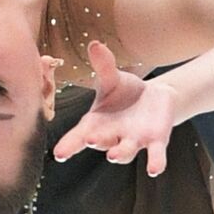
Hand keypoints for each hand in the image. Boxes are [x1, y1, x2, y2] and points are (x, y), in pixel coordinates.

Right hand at [52, 40, 175, 176]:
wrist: (155, 98)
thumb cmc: (126, 93)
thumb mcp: (113, 79)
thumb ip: (104, 66)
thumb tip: (94, 44)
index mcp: (96, 123)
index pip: (78, 135)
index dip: (68, 145)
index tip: (58, 154)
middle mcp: (112, 136)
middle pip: (100, 143)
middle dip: (95, 142)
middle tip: (89, 139)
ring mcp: (133, 141)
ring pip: (124, 152)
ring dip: (119, 153)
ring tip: (113, 155)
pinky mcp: (155, 141)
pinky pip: (154, 155)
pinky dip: (155, 162)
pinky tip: (154, 169)